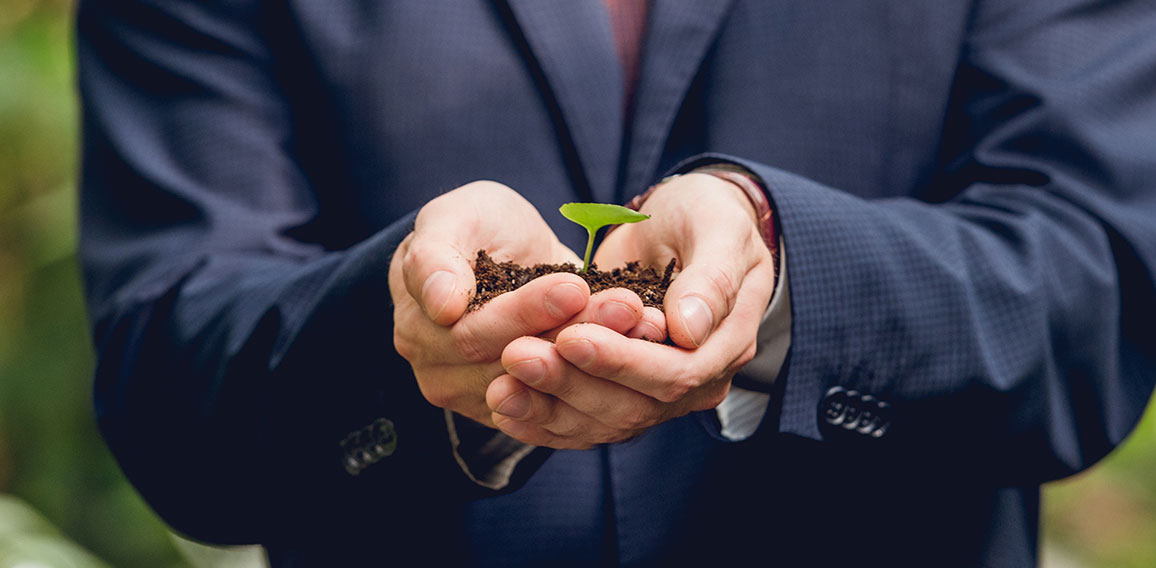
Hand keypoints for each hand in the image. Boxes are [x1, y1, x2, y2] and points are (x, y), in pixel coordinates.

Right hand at [389, 181, 665, 426]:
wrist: (502, 252)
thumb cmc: (475, 227)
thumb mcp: (454, 217)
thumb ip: (437, 255)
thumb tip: (443, 306)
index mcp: (418, 323)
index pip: (472, 331)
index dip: (526, 311)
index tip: (573, 287)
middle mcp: (437, 370)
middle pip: (510, 363)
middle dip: (571, 331)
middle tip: (626, 304)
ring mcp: (473, 397)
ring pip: (541, 385)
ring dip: (595, 355)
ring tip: (637, 319)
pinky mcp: (517, 411)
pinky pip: (560, 402)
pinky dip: (602, 375)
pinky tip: (639, 344)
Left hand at [485, 173, 775, 446]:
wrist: (686, 221)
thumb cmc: (707, 214)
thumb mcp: (718, 228)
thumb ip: (711, 277)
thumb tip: (689, 329)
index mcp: (727, 345)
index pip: (676, 373)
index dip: (622, 361)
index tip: (570, 337)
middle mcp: (695, 380)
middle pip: (633, 405)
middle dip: (572, 383)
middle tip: (517, 355)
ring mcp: (656, 392)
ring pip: (601, 419)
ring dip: (548, 405)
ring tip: (500, 385)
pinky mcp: (619, 392)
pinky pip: (581, 419)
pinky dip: (541, 416)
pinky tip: (503, 405)